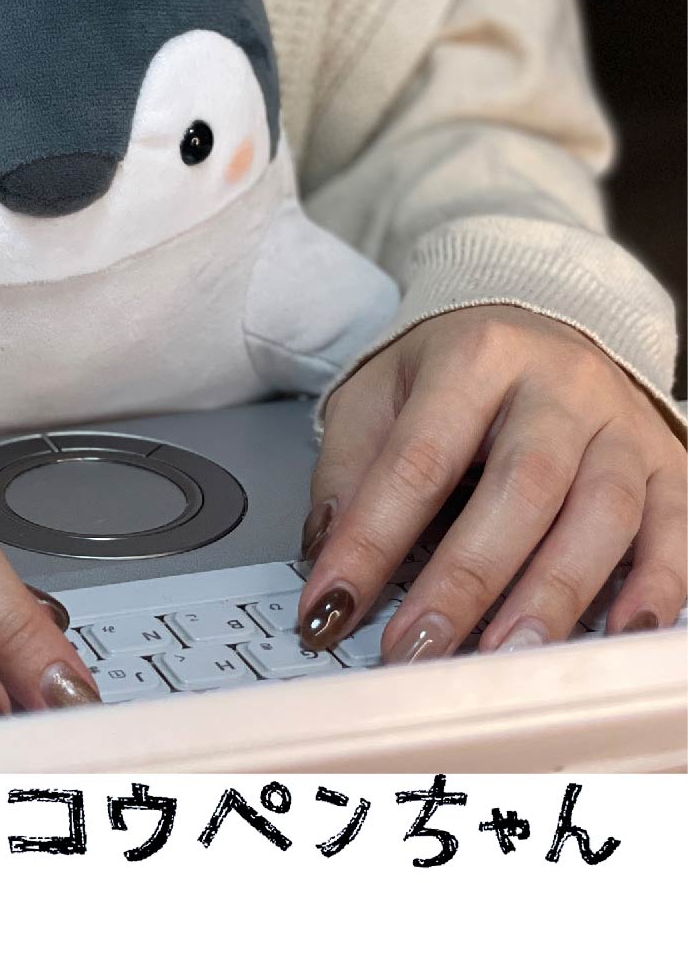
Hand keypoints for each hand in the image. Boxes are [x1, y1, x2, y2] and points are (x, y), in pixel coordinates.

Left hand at [298, 306, 685, 662]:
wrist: (538, 319)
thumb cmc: (451, 369)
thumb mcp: (377, 394)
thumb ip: (348, 472)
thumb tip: (326, 554)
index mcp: (475, 357)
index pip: (417, 461)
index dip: (371, 540)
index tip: (332, 605)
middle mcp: (559, 387)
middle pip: (519, 490)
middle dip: (465, 581)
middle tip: (419, 648)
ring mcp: (622, 426)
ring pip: (603, 515)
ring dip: (553, 596)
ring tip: (505, 660)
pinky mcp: (670, 463)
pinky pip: (677, 531)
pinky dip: (654, 589)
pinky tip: (615, 634)